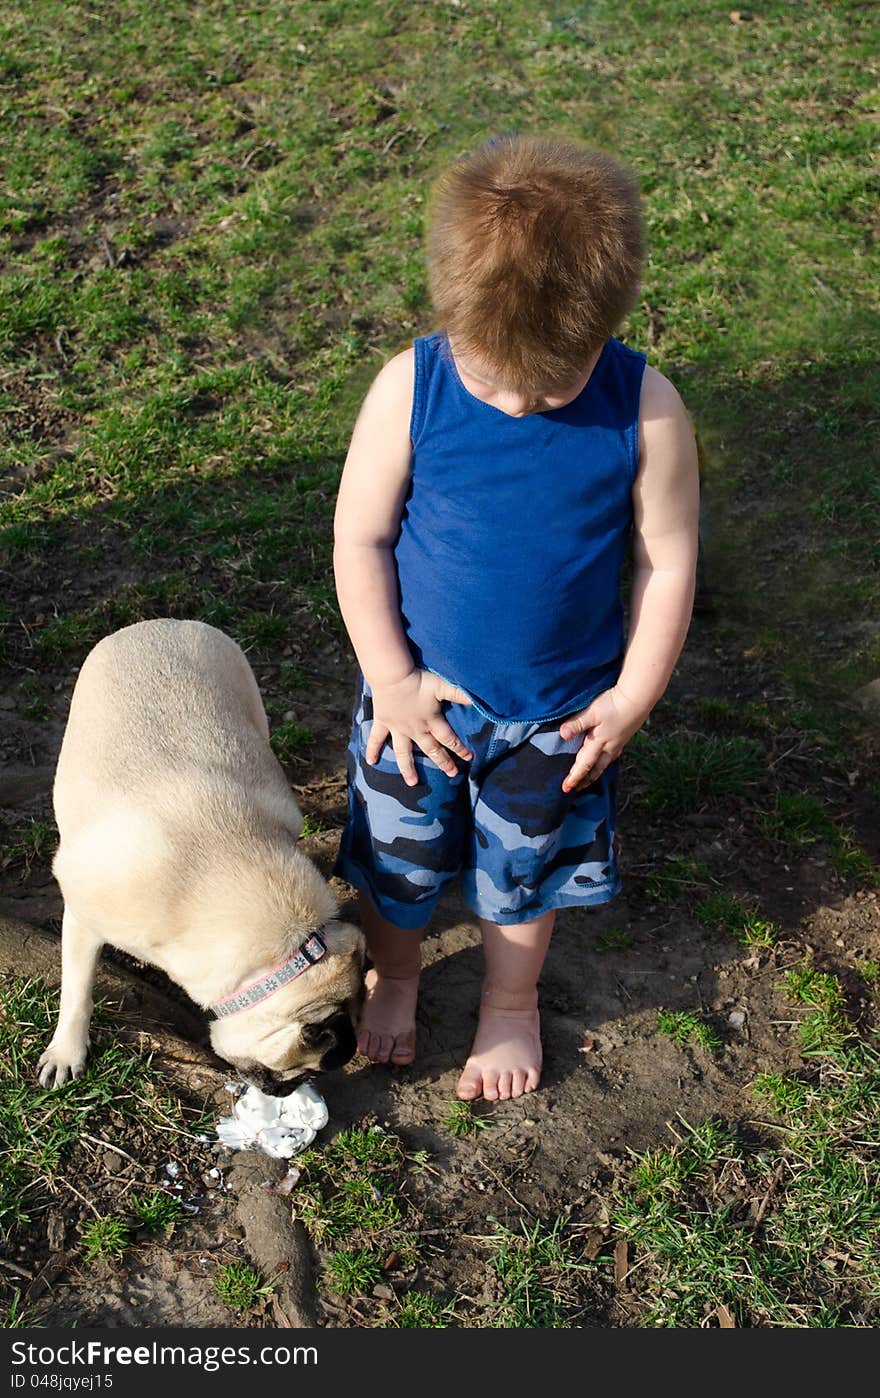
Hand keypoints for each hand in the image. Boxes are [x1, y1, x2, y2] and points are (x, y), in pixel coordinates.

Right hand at [366, 670, 472, 785]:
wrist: (392, 676)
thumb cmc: (418, 680)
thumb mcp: (442, 686)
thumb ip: (459, 694)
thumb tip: (477, 701)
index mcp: (431, 721)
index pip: (449, 739)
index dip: (460, 749)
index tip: (469, 758)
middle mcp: (415, 729)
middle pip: (431, 749)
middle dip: (443, 762)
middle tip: (452, 774)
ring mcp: (398, 728)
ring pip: (403, 753)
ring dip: (408, 768)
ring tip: (412, 783)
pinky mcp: (383, 722)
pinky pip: (376, 739)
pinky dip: (373, 750)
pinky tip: (371, 762)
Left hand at [559, 686, 647, 791]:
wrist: (638, 698)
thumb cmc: (614, 704)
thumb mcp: (592, 712)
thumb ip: (577, 723)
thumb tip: (562, 735)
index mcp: (599, 743)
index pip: (584, 765)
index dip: (574, 777)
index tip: (566, 788)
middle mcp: (609, 747)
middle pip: (595, 769)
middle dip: (585, 780)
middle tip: (577, 789)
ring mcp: (618, 743)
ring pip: (605, 763)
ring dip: (595, 772)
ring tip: (590, 778)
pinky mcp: (624, 736)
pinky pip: (612, 755)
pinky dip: (605, 761)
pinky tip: (605, 757)